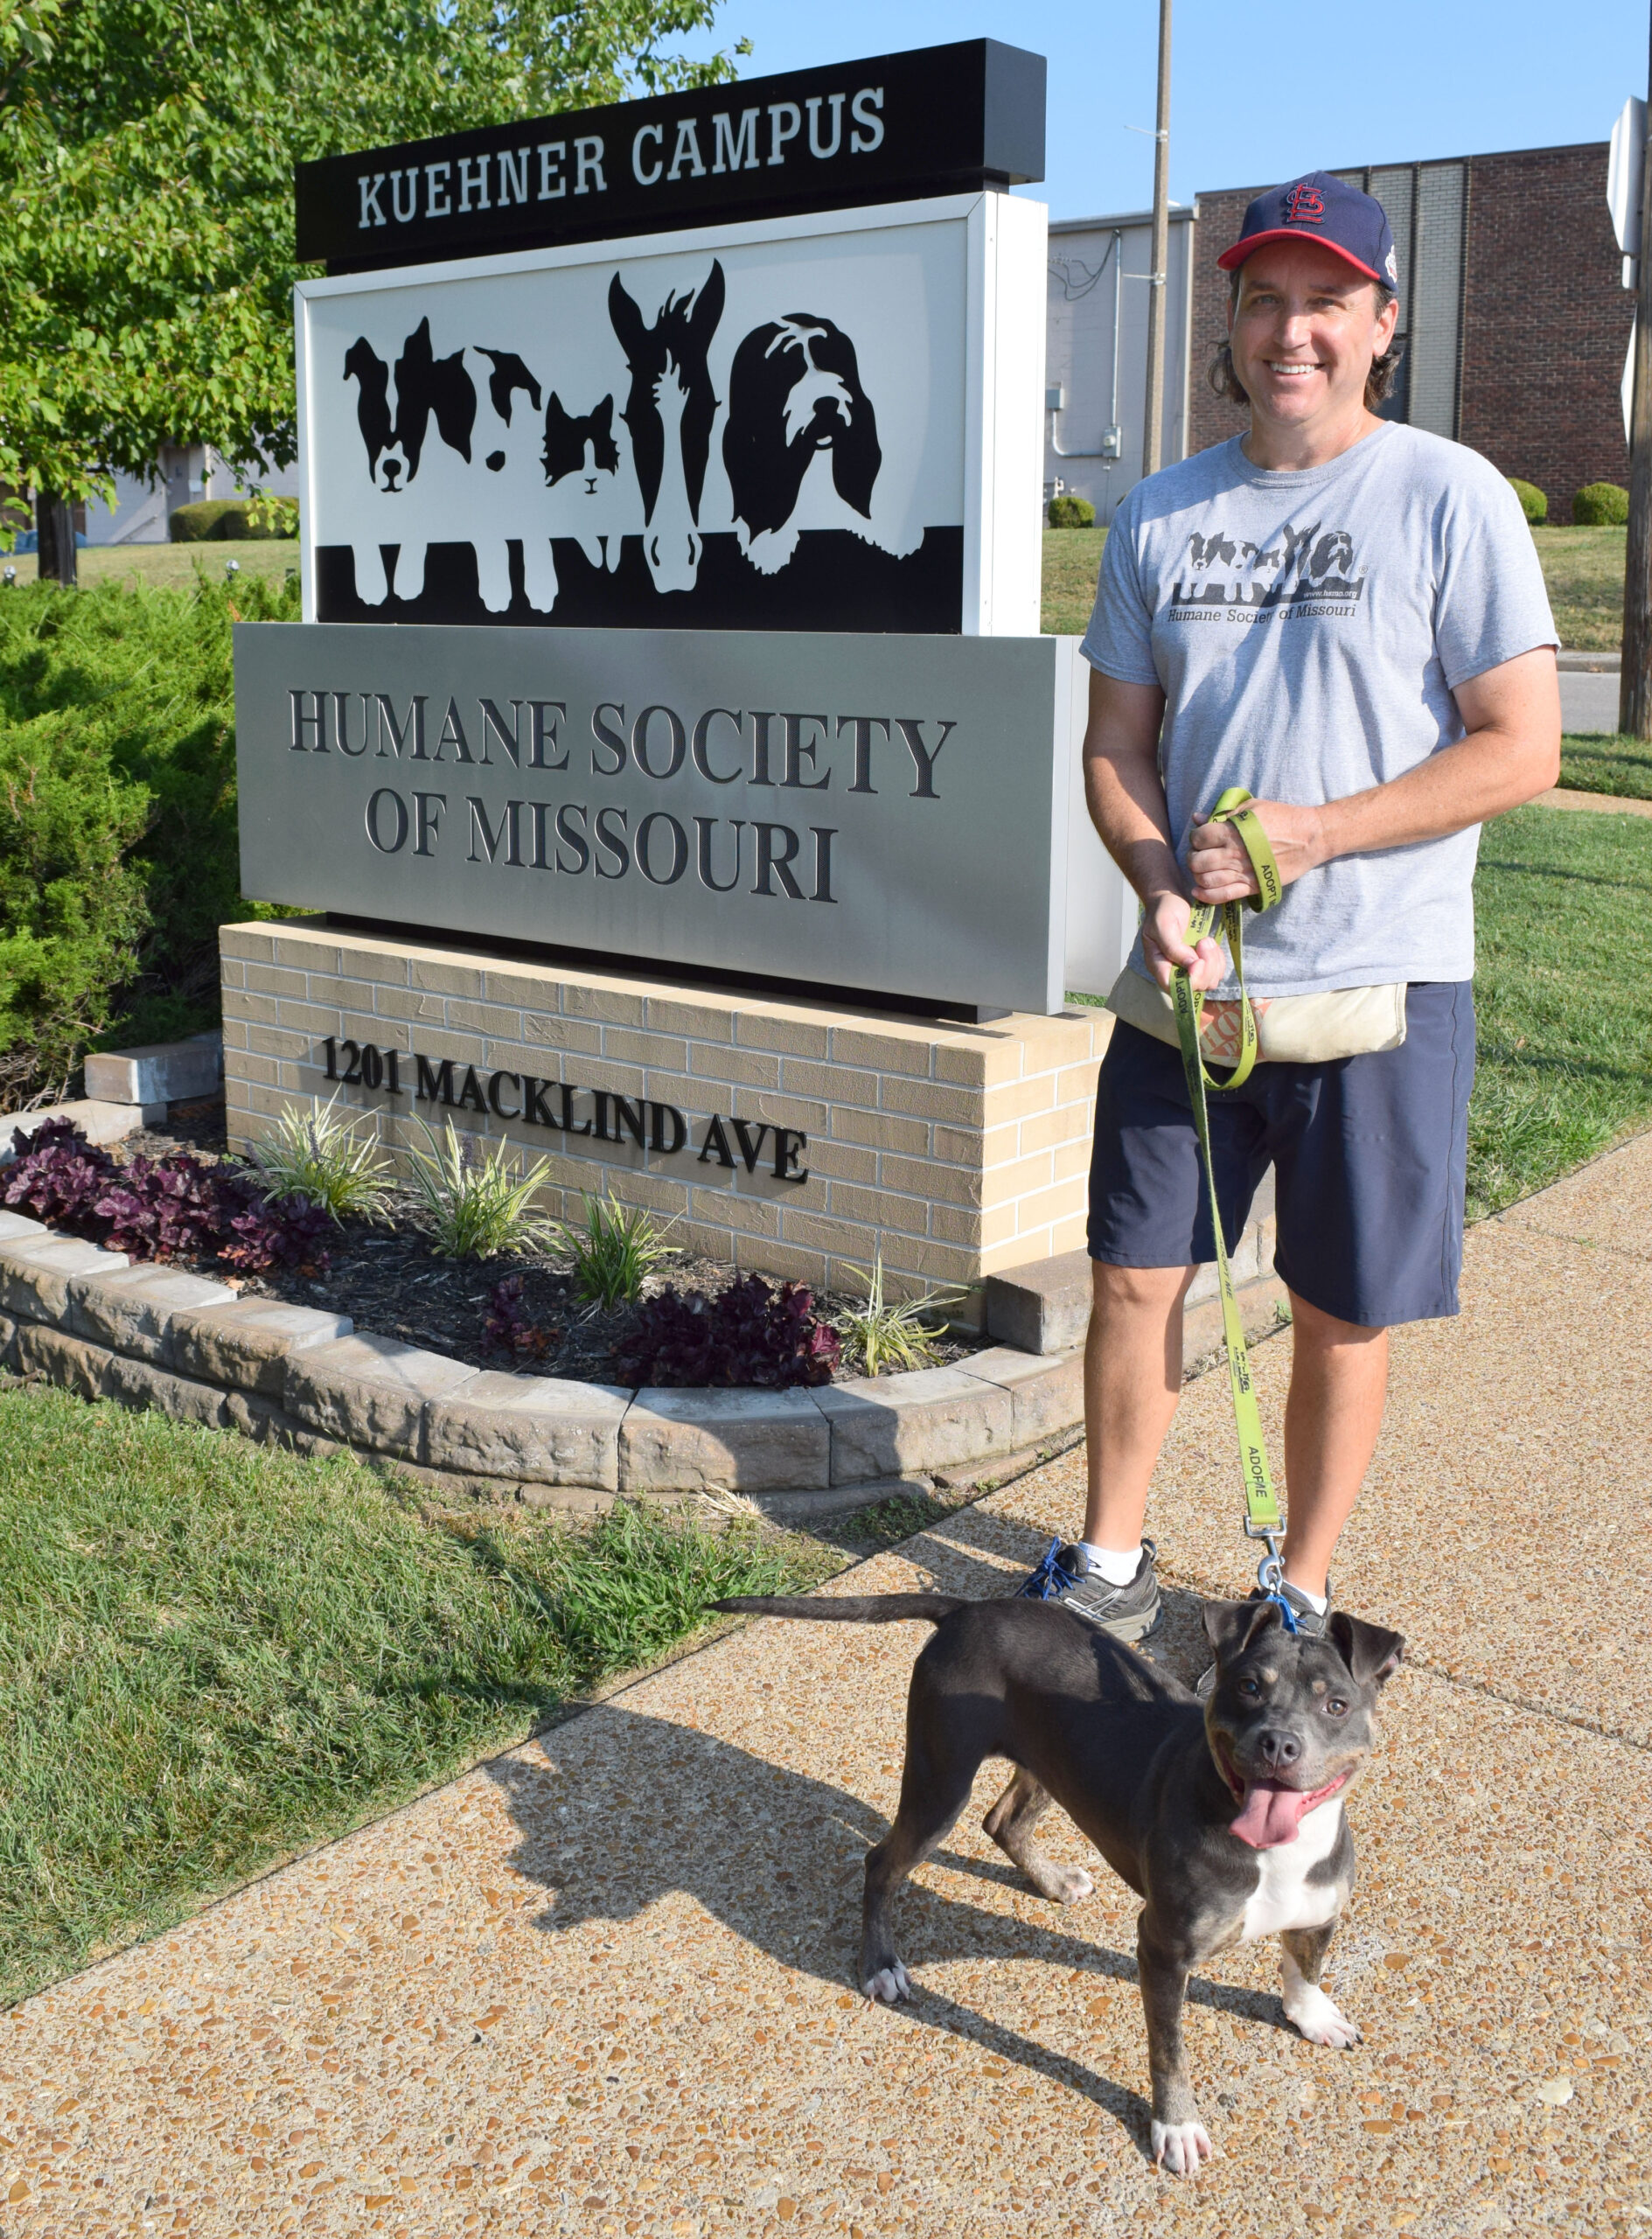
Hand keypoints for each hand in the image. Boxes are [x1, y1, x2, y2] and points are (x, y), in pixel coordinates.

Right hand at [1142, 892, 1225, 991]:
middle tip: (1204, 941)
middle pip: (1195, 986)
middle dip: (1206, 967)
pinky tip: (1211, 945)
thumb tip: (1191, 966)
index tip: (1199, 961)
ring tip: (1206, 940)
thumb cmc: (1164, 910)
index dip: (1189, 980)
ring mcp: (1188, 969)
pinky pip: (1216, 973)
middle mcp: (1173, 971)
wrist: (1172, 900)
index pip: (1172, 986)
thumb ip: (1174, 947)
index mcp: (1158, 964)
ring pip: (1209, 982)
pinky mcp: (1201, 965)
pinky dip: (1219, 960)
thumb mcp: (1164, 925)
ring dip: (1214, 961)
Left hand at [1188, 799, 1325, 905]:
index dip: (1195, 837)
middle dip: (1193, 858)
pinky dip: (1206, 896)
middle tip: (1198, 855)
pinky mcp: (1252, 886)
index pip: (1199, 838)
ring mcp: (1243, 872)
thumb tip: (1197, 818)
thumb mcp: (1252, 807)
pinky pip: (1223, 896)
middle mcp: (1234, 853)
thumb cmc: (1282, 817)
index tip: (1200, 838)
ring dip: (1198, 876)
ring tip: (1201, 870)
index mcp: (1232, 831)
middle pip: (1198, 861)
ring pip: (1206, 880)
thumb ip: (1223, 814)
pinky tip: (1199, 892)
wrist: (1309, 837)